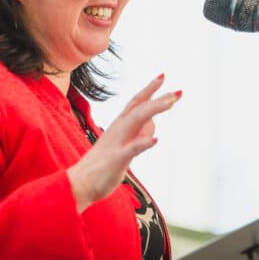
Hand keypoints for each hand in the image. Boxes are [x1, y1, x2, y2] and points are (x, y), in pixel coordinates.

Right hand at [67, 74, 180, 212]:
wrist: (79, 183)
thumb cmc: (103, 165)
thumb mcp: (124, 146)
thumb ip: (137, 135)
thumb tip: (152, 125)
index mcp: (119, 125)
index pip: (136, 102)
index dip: (149, 89)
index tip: (162, 76)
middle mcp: (118, 129)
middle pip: (140, 107)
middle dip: (159, 98)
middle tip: (179, 92)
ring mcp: (117, 142)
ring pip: (137, 120)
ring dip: (154, 109)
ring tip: (172, 103)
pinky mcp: (117, 158)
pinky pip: (132, 148)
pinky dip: (143, 142)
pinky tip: (156, 140)